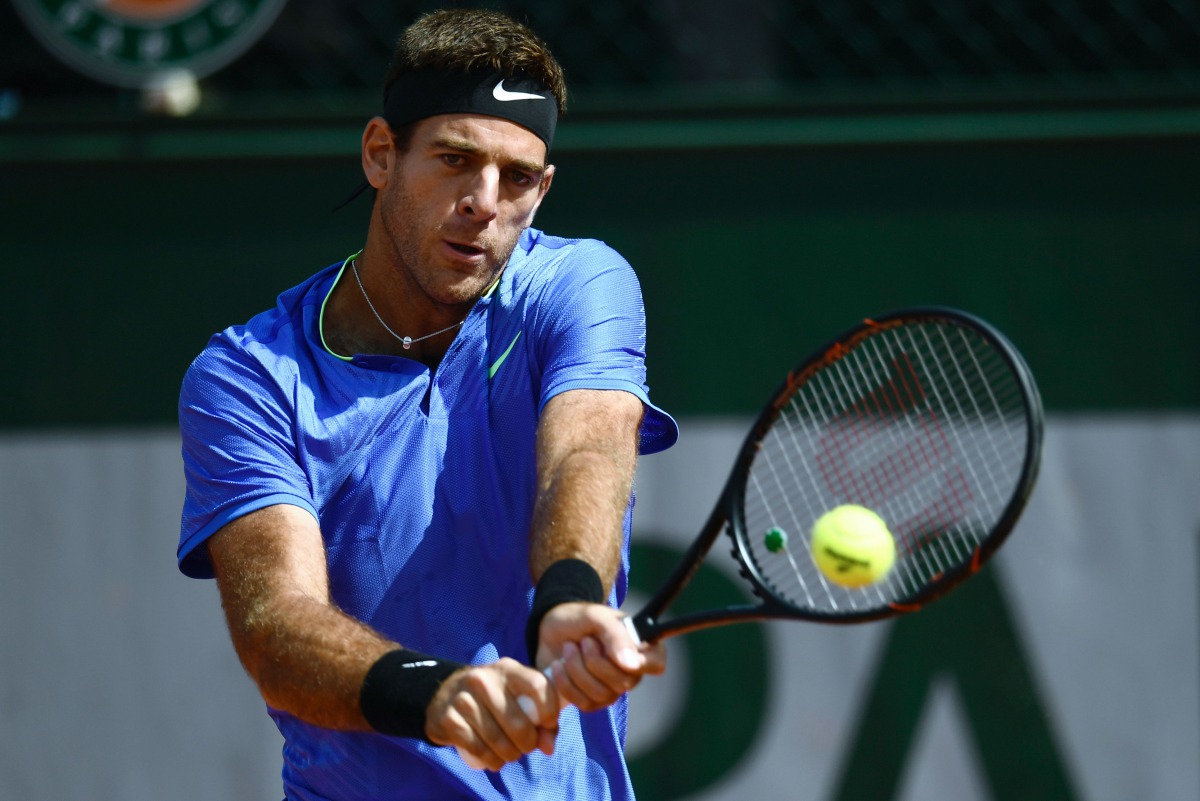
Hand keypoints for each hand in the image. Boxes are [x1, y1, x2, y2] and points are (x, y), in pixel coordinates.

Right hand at [424, 657, 559, 771]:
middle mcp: (484, 679)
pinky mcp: (448, 718)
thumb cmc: (493, 698)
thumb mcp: (516, 696)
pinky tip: (495, 760)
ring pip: (497, 739)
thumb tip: (548, 748)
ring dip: (510, 755)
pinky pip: (477, 748)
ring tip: (511, 755)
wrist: (445, 694)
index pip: (538, 685)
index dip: (549, 710)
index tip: (548, 724)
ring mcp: (463, 698)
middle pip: (517, 722)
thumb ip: (541, 719)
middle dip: (528, 744)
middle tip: (526, 748)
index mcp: (507, 669)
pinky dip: (491, 760)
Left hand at [536, 602, 666, 711]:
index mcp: (640, 645)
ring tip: (568, 648)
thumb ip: (616, 635)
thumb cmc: (578, 618)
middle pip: (624, 682)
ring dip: (577, 668)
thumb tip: (631, 664)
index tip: (618, 655)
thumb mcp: (596, 616)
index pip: (657, 663)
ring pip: (602, 694)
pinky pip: (585, 704)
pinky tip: (558, 665)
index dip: (641, 663)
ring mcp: (612, 689)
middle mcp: (631, 671)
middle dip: (595, 661)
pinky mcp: (592, 701)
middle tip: (584, 640)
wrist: (549, 630)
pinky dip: (566, 683)